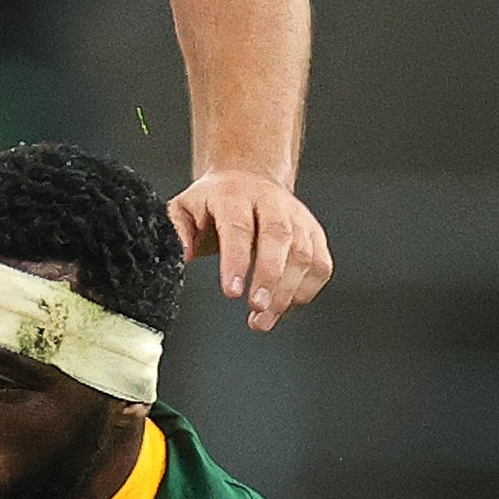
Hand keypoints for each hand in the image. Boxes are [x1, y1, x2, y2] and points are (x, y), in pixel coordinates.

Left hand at [167, 170, 330, 331]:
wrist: (248, 179)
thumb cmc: (215, 202)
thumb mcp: (184, 209)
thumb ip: (178, 232)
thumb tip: (180, 256)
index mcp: (234, 195)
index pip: (238, 227)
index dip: (236, 261)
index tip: (232, 291)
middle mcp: (271, 202)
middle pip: (278, 236)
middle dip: (269, 276)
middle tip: (257, 308)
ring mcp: (297, 217)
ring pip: (303, 253)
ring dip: (286, 292)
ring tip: (263, 319)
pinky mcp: (314, 234)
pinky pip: (320, 264)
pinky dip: (306, 290)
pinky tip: (285, 306)